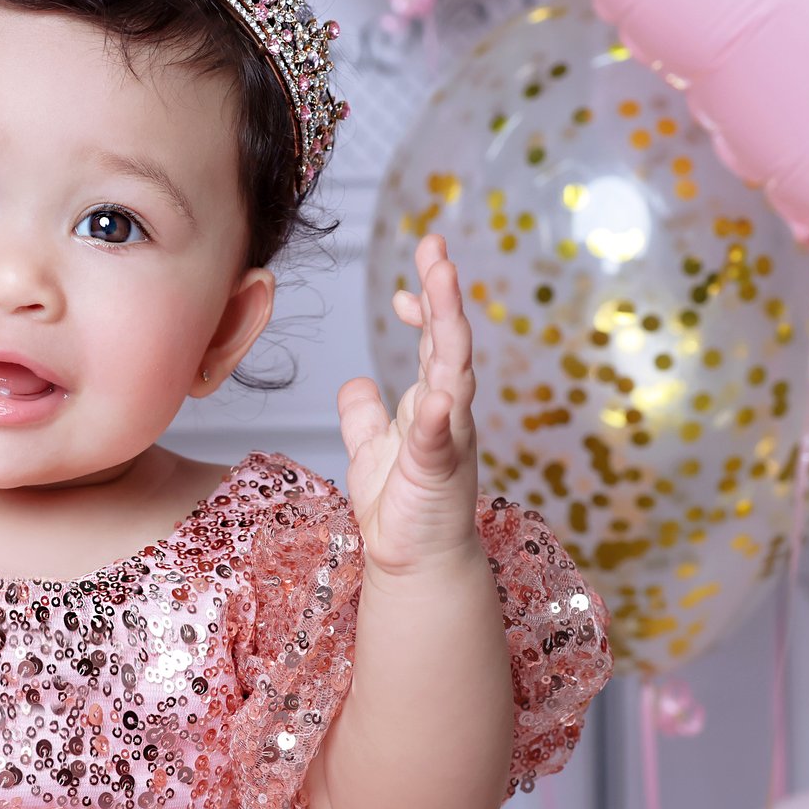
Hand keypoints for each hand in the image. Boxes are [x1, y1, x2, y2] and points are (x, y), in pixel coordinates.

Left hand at [336, 232, 481, 579]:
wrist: (413, 562)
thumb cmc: (399, 506)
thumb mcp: (369, 449)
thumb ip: (364, 412)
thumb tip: (355, 380)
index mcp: (430, 401)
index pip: (432, 339)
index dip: (426, 302)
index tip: (414, 270)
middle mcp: (447, 411)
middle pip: (448, 339)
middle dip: (443, 292)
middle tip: (436, 246)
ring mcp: (449, 438)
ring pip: (453, 372)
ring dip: (448, 329)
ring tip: (442, 285)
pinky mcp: (441, 472)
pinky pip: (439, 439)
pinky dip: (439, 416)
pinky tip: (437, 393)